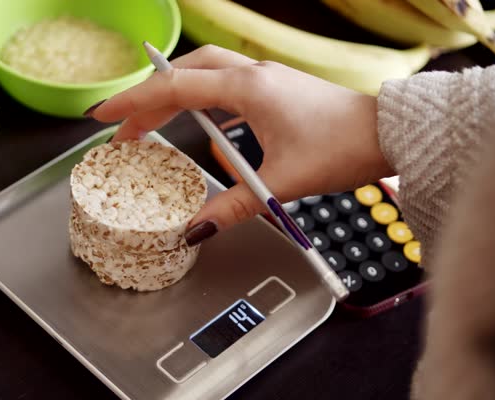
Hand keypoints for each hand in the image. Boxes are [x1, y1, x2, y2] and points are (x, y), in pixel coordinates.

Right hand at [87, 45, 392, 244]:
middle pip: (186, 73)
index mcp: (249, 88)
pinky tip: (204, 122)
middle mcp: (254, 75)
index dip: (134, 103)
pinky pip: (228, 85)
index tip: (104, 116)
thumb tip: (194, 231)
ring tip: (154, 122)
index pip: (176, 88)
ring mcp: (268, 78)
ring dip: (176, 94)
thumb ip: (233, 207)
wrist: (390, 133)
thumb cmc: (344, 147)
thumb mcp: (281, 182)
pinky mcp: (279, 90)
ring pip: (207, 74)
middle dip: (150, 98)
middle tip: (125, 126)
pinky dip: (205, 99)